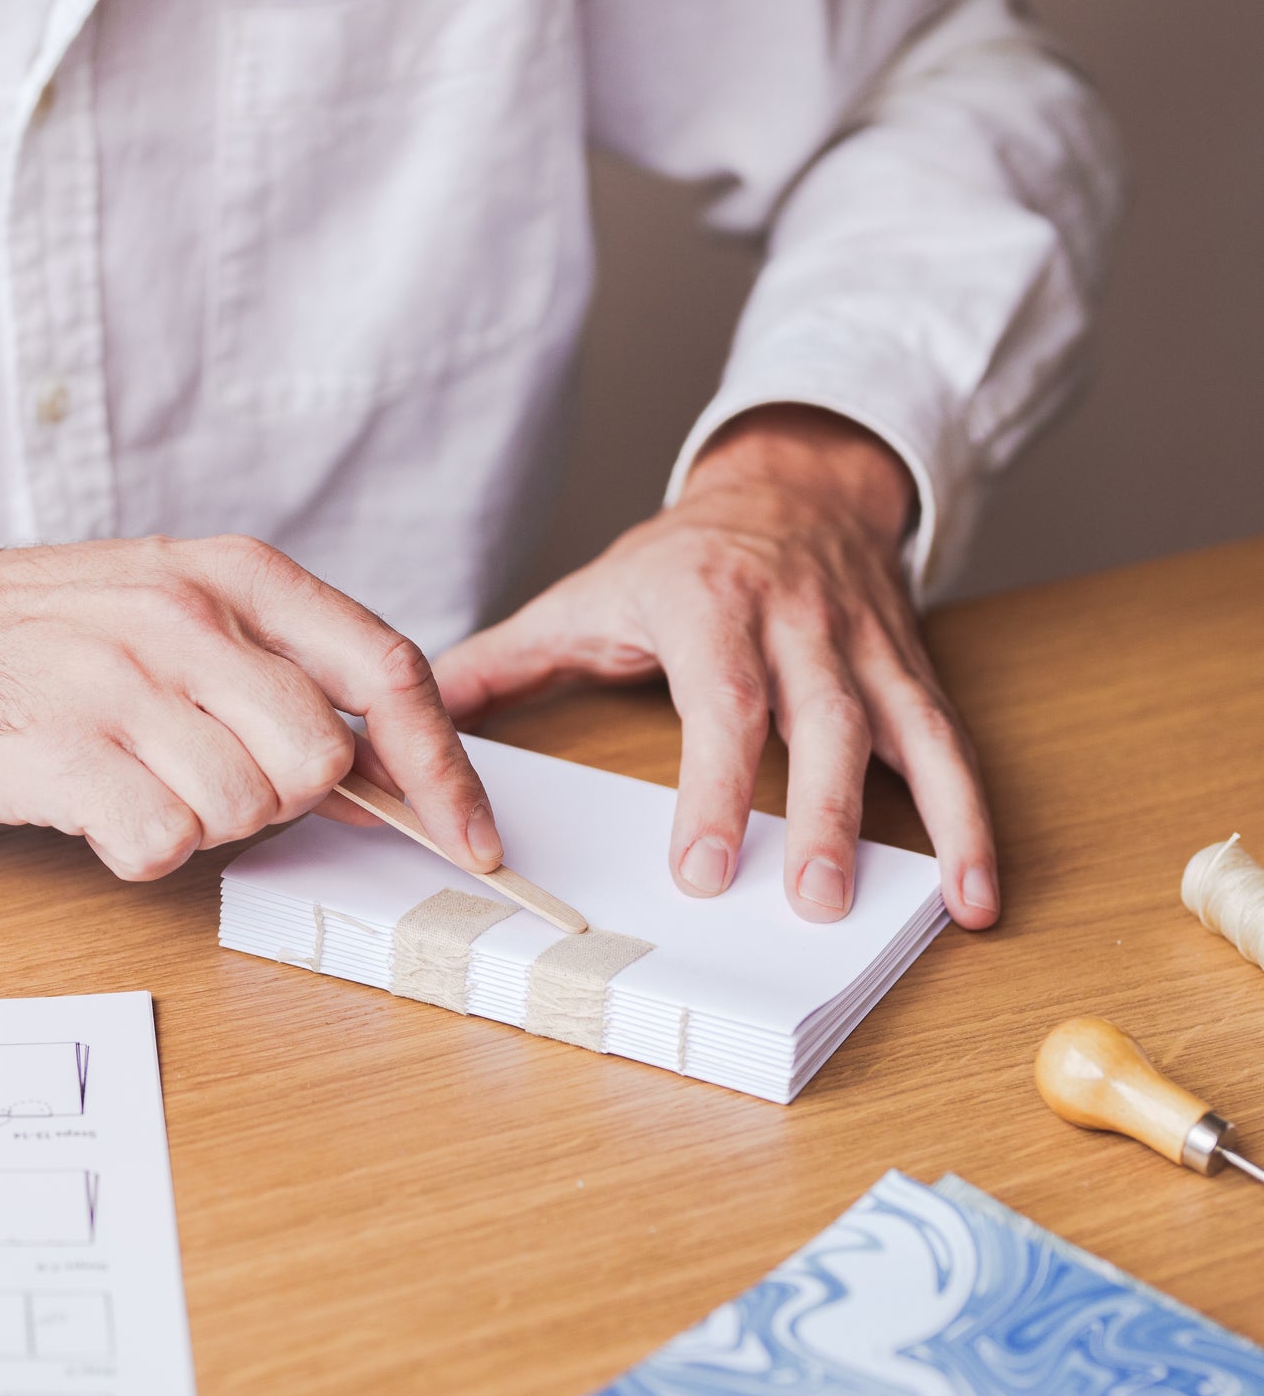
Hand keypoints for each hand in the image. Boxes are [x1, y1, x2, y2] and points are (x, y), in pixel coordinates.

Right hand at [0, 536, 503, 881]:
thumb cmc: (87, 634)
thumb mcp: (201, 614)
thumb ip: (301, 676)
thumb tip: (393, 777)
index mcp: (247, 576)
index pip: (389, 670)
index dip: (442, 766)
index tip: (471, 838)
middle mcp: (192, 617)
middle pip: (322, 759)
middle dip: (290, 794)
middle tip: (225, 770)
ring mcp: (124, 680)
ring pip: (249, 808)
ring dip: (213, 818)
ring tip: (155, 775)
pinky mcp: (63, 750)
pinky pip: (167, 841)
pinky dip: (151, 848)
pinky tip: (115, 807)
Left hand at [434, 405, 997, 928]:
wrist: (792, 486)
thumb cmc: (683, 557)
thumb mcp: (592, 589)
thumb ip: (509, 658)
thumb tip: (419, 715)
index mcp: (707, 604)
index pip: (720, 699)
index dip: (715, 785)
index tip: (706, 870)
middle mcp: (795, 623)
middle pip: (817, 719)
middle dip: (819, 813)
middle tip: (810, 903)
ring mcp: (861, 646)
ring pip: (896, 732)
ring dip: (921, 823)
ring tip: (920, 909)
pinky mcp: (907, 669)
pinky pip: (950, 744)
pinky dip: (971, 820)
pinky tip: (976, 895)